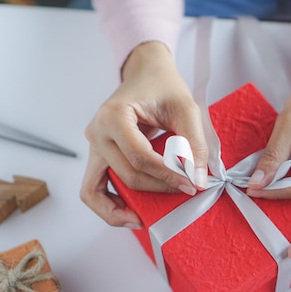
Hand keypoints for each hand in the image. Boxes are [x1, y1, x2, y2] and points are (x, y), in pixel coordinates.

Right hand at [80, 41, 208, 227]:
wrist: (147, 73)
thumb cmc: (164, 86)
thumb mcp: (186, 108)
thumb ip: (193, 143)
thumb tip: (197, 178)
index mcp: (113, 116)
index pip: (139, 157)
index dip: (167, 175)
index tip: (192, 184)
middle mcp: (96, 132)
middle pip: (125, 175)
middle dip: (157, 189)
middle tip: (186, 189)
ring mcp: (93, 146)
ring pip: (98, 190)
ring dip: (122, 208)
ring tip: (147, 218)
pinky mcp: (98, 156)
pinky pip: (93, 190)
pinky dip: (109, 205)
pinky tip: (133, 212)